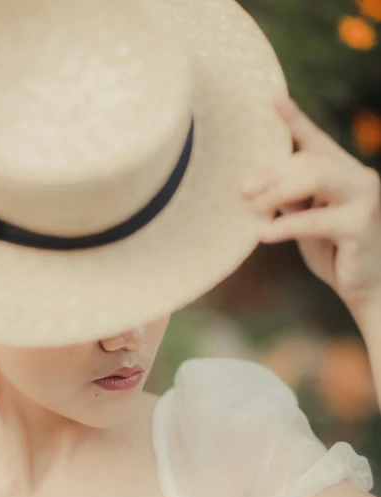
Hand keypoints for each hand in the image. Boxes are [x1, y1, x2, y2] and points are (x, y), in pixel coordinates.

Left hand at [243, 96, 380, 314]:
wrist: (365, 288)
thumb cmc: (334, 253)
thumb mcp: (306, 221)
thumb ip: (290, 200)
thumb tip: (256, 185)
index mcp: (345, 171)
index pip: (316, 139)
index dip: (294, 118)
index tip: (272, 97)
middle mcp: (360, 176)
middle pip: (308, 159)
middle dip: (272, 173)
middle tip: (243, 191)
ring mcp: (365, 198)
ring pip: (315, 176)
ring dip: (277, 191)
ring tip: (254, 209)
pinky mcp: (360, 225)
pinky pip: (315, 219)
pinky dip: (285, 226)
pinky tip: (263, 234)